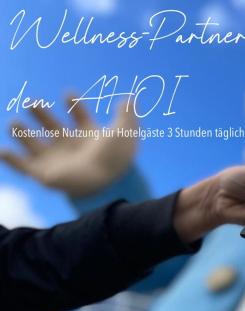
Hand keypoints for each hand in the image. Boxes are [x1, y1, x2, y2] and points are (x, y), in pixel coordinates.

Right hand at [0, 96, 137, 197]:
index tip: (68, 94)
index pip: (80, 118)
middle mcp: (72, 147)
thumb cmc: (116, 156)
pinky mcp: (45, 174)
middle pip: (53, 127)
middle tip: (31, 101)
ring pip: (35, 145)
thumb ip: (126, 113)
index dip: (75, 106)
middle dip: (42, 114)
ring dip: (23, 134)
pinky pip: (24, 167)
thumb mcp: (124, 131)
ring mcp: (57, 160)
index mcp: (90, 137)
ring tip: (13, 122)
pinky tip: (3, 150)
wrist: (105, 180)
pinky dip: (12, 160)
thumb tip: (130, 97)